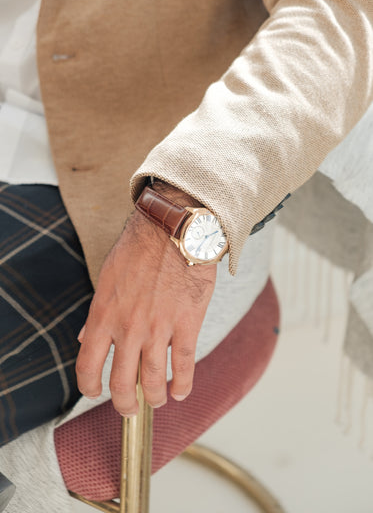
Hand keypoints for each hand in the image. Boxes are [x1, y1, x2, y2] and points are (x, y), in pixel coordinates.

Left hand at [75, 183, 216, 415]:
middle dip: (123, 404)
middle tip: (128, 409)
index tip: (94, 393)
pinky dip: (182, 384)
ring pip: (153, 380)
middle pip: (121, 383)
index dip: (89, 387)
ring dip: (154, 398)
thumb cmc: (138, 249)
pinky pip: (184, 365)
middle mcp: (128, 328)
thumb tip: (82, 338)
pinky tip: (180, 391)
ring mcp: (158, 329)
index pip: (88, 365)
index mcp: (103, 315)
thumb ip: (96, 313)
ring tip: (157, 401)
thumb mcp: (107, 278)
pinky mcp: (187, 324)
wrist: (172, 229)